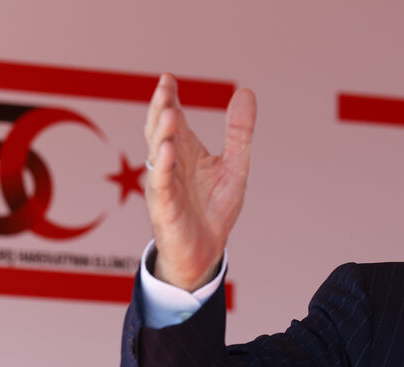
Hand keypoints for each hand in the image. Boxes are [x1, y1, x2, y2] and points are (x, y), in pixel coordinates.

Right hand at [144, 74, 256, 290]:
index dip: (169, 99)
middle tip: (165, 87)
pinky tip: (168, 151)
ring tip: (169, 114)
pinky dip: (163, 167)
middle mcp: (170, 164)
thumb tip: (246, 91)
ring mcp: (164, 184)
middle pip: (160, 130)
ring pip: (157, 154)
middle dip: (161, 109)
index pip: (172, 118)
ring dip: (162, 134)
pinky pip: (161, 184)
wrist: (206, 251)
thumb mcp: (234, 166)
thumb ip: (239, 132)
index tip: (168, 78)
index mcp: (185, 151)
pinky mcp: (164, 206)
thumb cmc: (215, 208)